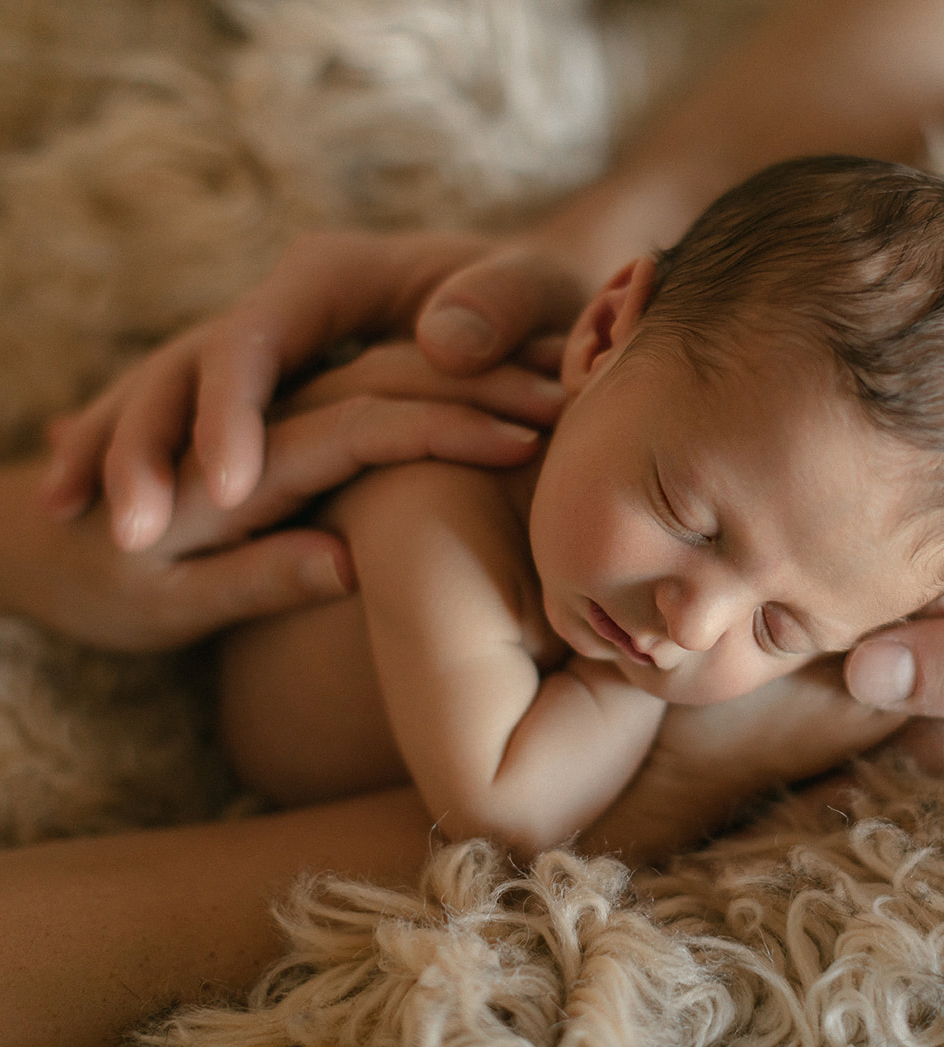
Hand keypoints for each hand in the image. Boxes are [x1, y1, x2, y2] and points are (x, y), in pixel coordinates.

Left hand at [4, 356, 558, 649]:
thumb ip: (252, 578)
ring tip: (546, 391)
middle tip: (560, 400)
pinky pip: (360, 390)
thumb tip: (346, 557)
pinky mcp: (278, 422)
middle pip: (382, 378)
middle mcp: (255, 417)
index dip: (447, 425)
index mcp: (233, 461)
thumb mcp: (158, 606)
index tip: (524, 439)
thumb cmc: (89, 586)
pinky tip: (485, 400)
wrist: (26, 546)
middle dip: (476, 386)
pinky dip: (429, 395)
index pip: (360, 422)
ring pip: (376, 372)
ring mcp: (270, 412)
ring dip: (463, 382)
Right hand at [39, 230, 587, 549]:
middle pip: (205, 370)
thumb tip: (435, 343)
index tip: (224, 489)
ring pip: (175, 386)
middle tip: (120, 533)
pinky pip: (189, 413)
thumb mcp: (534, 283)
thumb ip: (498, 303)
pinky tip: (75, 490)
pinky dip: (133, 443)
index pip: (260, 341)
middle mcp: (287, 304)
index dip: (234, 414)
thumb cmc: (540, 299)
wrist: (532, 297)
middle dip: (154, 442)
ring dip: (121, 443)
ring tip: (63, 508)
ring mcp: (271, 346)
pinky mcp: (272, 386)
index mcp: (332, 275)